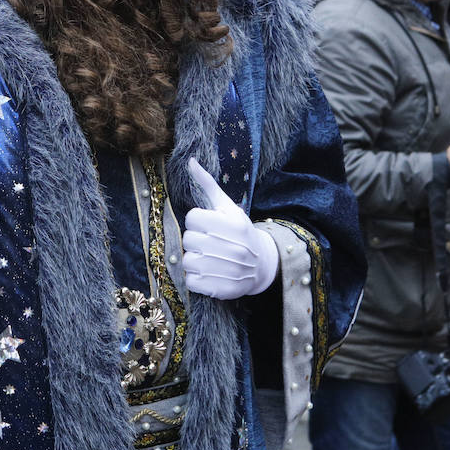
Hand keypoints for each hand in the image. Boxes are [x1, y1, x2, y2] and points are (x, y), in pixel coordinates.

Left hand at [181, 158, 277, 299]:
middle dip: (195, 240)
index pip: (192, 218)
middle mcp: (230, 247)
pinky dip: (195, 278)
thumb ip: (207, 184)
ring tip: (208, 257)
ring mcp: (227, 269)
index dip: (197, 221)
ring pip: (187, 261)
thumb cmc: (240, 231)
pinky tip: (208, 272)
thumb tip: (190, 161)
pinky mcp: (221, 289)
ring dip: (194, 259)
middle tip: (208, 242)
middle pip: (188, 239)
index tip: (208, 225)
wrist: (262, 264)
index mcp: (231, 224)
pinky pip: (191, 281)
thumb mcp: (227, 206)